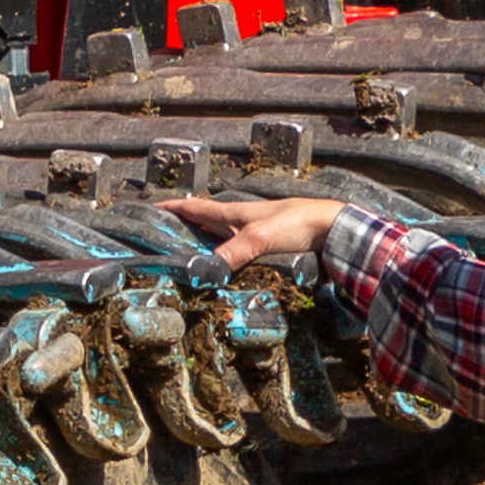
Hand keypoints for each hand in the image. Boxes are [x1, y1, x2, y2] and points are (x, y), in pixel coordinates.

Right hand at [170, 194, 356, 273]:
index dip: (172, 208)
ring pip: (219, 242)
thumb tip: (205, 273)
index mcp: (233, 213)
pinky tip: (222, 276)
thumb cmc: (297, 223)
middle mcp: (239, 223)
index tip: (151, 209)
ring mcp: (253, 237)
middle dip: (182, 231)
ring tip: (185, 264)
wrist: (333, 230)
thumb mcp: (260, 237)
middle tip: (161, 242)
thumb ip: (233, 253)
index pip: (194, 208)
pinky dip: (224, 264)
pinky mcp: (267, 251)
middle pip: (203, 225)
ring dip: (203, 250)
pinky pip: (236, 256)